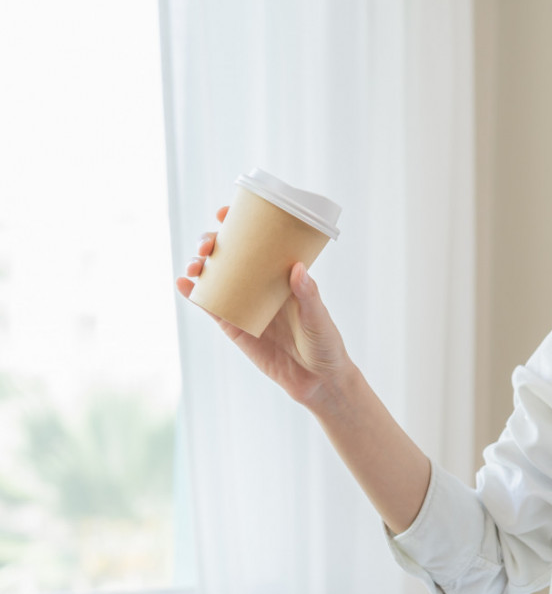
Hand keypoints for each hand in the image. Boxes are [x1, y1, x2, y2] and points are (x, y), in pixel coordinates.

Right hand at [175, 205, 353, 408]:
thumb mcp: (319, 318)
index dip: (240, 224)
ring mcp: (245, 304)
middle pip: (230, 256)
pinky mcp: (234, 327)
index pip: (259, 243)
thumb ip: (308, 296)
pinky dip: (194, 294)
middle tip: (208, 244)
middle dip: (213, 243)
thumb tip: (297, 268)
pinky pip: (211, 307)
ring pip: (216, 277)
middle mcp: (260, 285)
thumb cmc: (325, 344)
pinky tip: (183, 284)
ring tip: (196, 263)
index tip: (225, 213)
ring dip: (199, 265)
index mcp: (282, 275)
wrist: (318, 381)